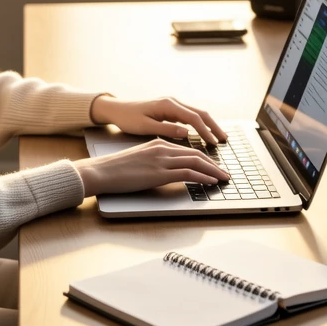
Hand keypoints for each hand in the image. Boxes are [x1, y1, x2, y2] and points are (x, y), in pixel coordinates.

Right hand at [73, 139, 230, 196]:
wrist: (101, 171)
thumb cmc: (116, 169)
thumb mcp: (139, 159)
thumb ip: (155, 161)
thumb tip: (167, 171)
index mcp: (158, 144)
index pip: (188, 151)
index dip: (204, 159)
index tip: (214, 167)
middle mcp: (162, 148)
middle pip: (196, 154)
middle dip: (213, 164)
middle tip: (225, 173)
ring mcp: (161, 160)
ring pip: (196, 162)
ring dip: (213, 171)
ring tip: (223, 178)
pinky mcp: (159, 173)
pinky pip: (187, 173)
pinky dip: (203, 176)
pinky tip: (211, 181)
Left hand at [89, 95, 228, 144]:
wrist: (116, 109)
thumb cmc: (128, 118)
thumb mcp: (145, 127)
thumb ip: (166, 129)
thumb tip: (186, 133)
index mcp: (168, 105)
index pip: (193, 118)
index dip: (206, 131)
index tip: (214, 143)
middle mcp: (173, 102)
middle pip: (200, 113)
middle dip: (214, 126)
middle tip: (224, 140)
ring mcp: (172, 104)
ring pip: (197, 113)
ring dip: (209, 125)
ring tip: (219, 138)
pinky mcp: (170, 109)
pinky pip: (190, 116)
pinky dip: (200, 124)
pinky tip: (204, 133)